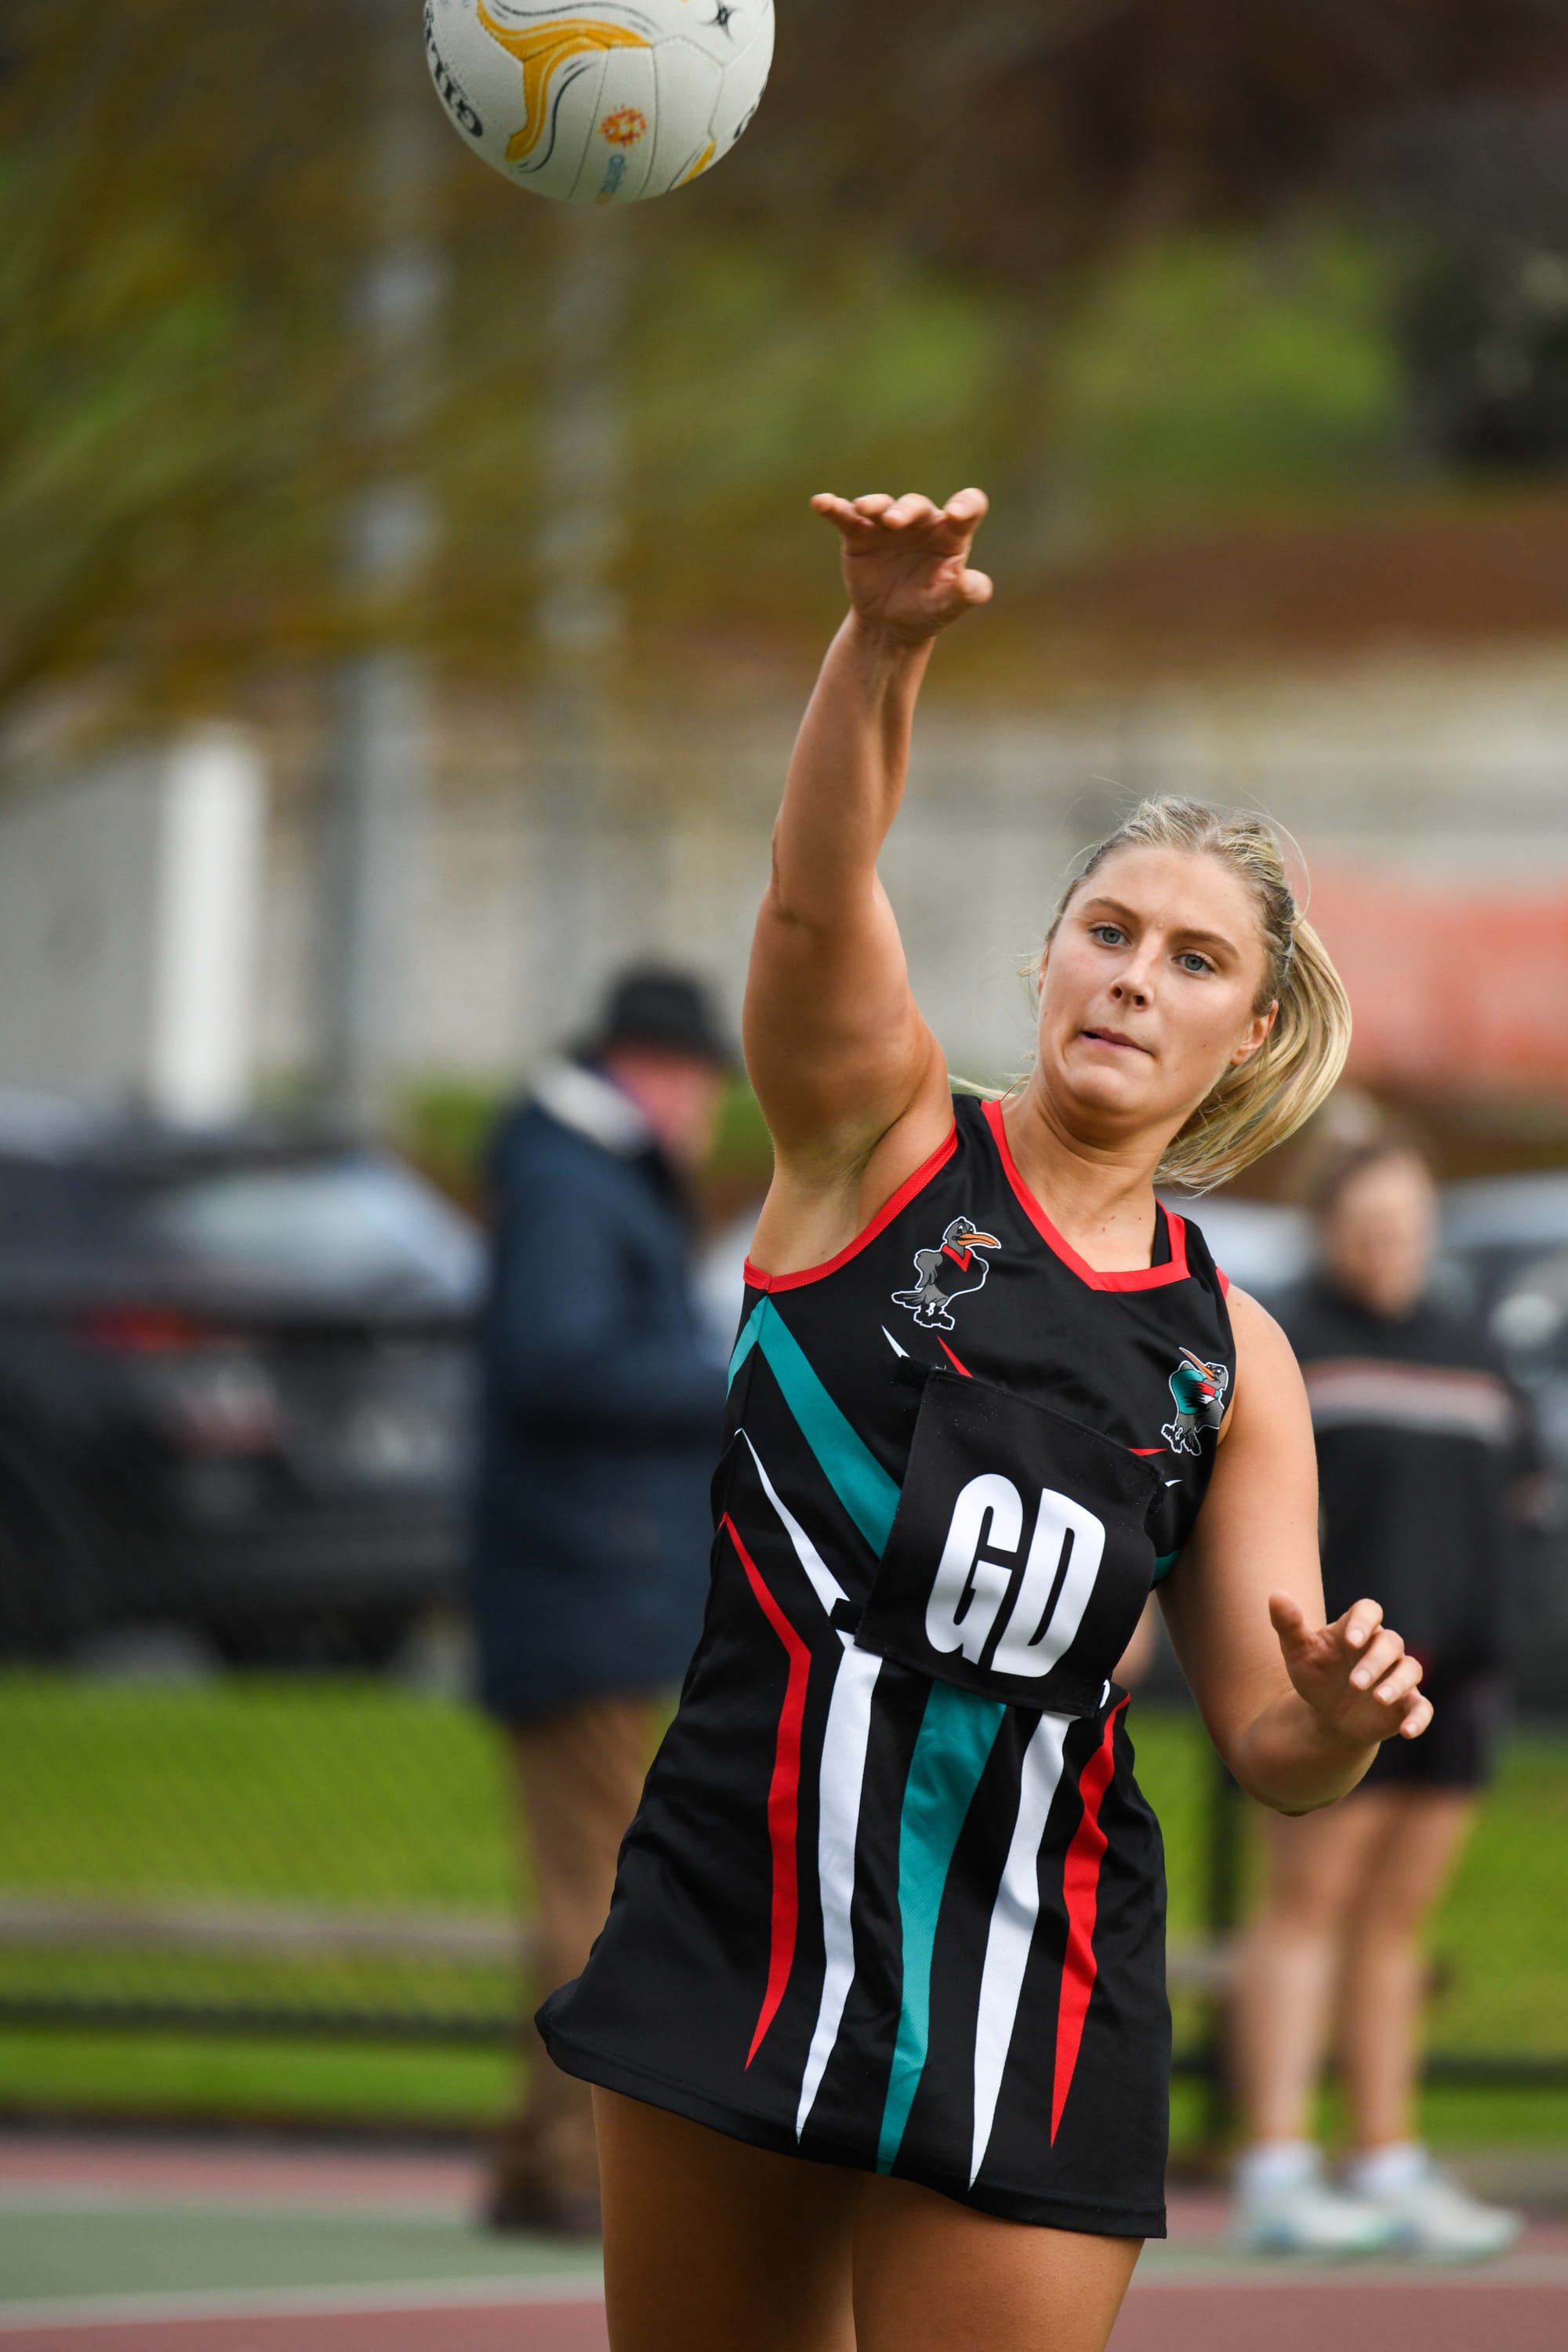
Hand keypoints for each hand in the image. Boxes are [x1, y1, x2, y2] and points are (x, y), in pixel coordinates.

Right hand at [812, 488, 992, 645]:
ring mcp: (887, 525)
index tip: (957, 513)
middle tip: (894, 522)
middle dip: (905, 511)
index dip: (966, 504)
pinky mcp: (859, 534)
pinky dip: (833, 508)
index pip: (968, 507)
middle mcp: (921, 522)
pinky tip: (820, 502)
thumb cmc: (927, 611)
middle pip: (916, 505)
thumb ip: (967, 592)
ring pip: (882, 505)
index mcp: (950, 534)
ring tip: (863, 509)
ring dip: (874, 504)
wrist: (889, 627)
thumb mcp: (949, 606)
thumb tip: (974, 583)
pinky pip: (846, 516)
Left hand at [1268, 1593, 1433, 1746]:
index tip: (1351, 1641)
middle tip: (1355, 1683)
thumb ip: (1288, 1625)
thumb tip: (1276, 1595)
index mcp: (1355, 1630)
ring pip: (1411, 1669)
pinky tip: (1407, 1732)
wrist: (1326, 1715)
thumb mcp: (1297, 1652)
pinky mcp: (1407, 1703)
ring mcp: (1397, 1675)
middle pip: (1391, 1642)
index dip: (1364, 1622)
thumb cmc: (1315, 1675)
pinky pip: (1423, 1707)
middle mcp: (1381, 1649)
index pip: (1369, 1611)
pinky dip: (1419, 1718)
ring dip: (1397, 1683)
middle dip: (1375, 1661)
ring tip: (1378, 1698)